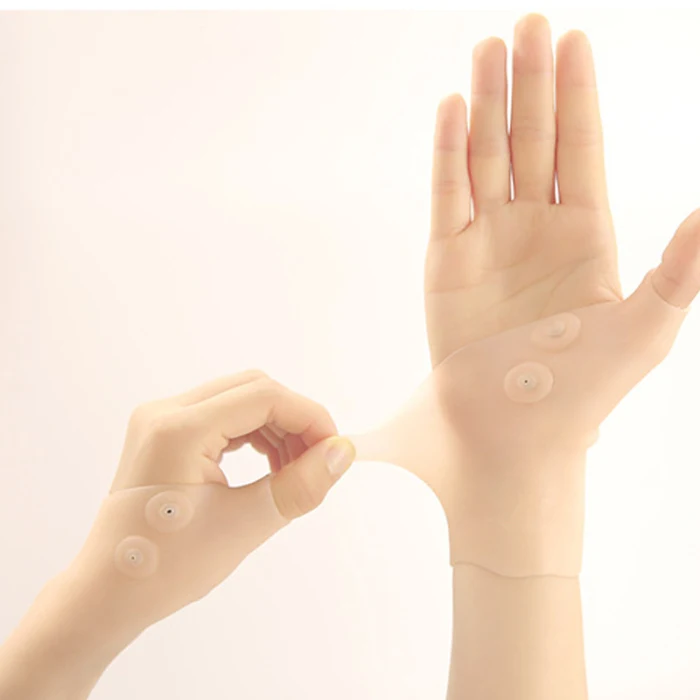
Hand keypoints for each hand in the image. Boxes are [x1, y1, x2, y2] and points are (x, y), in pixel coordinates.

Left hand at [66, 370, 354, 636]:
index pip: (264, 396)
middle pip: (253, 389)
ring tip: (294, 470)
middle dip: (295, 420)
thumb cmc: (167, 568)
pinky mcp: (166, 431)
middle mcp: (165, 411)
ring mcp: (162, 418)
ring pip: (240, 399)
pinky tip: (270, 464)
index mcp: (178, 430)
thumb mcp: (243, 526)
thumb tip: (342, 453)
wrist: (109, 591)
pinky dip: (254, 434)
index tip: (335, 451)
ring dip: (277, 427)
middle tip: (317, 462)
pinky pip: (223, 415)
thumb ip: (298, 486)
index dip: (309, 417)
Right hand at [426, 13, 697, 359]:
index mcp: (586, 235)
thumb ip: (681, 269)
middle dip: (530, 82)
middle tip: (527, 24)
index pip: (581, 148)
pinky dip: (447, 151)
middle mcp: (534, 227)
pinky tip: (450, 110)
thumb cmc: (579, 391)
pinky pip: (447, 194)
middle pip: (532, 138)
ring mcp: (487, 239)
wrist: (510, 432)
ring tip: (486, 50)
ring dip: (485, 103)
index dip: (578, 95)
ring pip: (485, 155)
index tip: (573, 40)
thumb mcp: (646, 329)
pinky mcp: (445, 258)